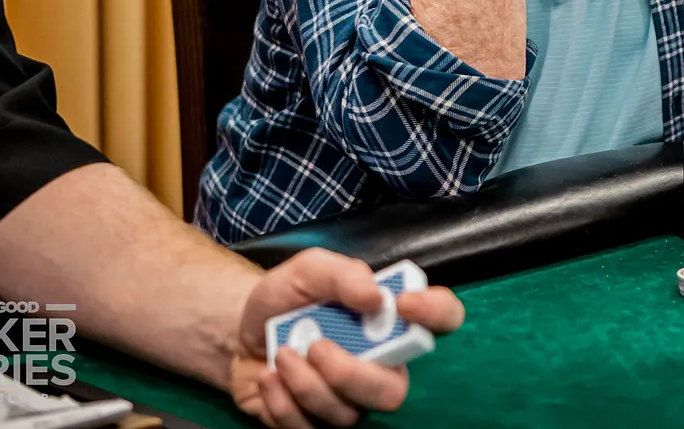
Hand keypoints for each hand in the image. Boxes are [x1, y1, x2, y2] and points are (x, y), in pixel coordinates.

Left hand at [229, 249, 465, 427]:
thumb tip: (376, 296)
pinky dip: (281, 401)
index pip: (444, 317)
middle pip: (394, 391)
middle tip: (317, 346)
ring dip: (306, 384)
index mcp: (388, 321)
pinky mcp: (317, 424)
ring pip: (348, 415)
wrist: (239, 331)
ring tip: (283, 355)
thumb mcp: (308, 270)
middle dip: (351, 374)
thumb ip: (342, 274)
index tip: (402, 304)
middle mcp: (380, 364)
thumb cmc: (284, 299)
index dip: (436, 313)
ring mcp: (350, 399)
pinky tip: (270, 377)